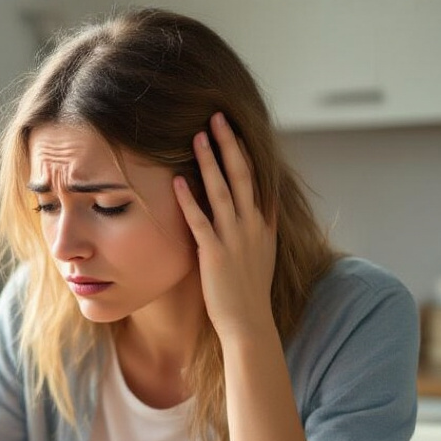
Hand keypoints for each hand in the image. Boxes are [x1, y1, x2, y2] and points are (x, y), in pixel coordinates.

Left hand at [172, 112, 277, 343]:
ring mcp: (234, 239)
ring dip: (210, 162)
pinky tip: (178, 182)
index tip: (234, 129)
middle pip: (242, 175)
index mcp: (263, 225)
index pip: (257, 180)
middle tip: (217, 117)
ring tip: (198, 136)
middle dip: (229, 144)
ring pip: (223, 191)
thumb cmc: (248, 294)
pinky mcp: (215, 254)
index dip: (245, 152)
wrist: (249, 324)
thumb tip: (246, 213)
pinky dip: (189, 200)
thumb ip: (253, 231)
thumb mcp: (259, 256)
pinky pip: (200, 221)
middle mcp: (252, 226)